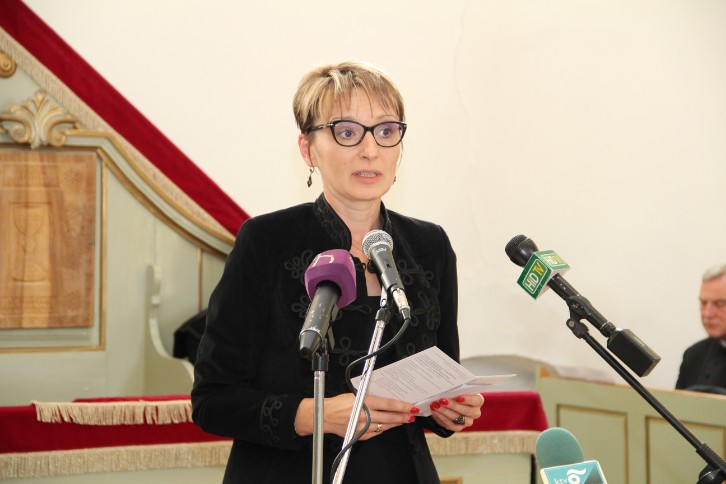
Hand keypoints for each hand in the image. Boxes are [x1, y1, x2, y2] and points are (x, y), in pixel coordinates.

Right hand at [295, 393, 418, 439]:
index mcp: (364, 402)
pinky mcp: (360, 436)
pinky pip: (376, 433)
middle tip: (412, 415)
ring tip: (403, 420)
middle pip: (389, 417)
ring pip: (384, 426)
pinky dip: (383, 429)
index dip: (401, 406)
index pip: (388, 404)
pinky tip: (389, 426)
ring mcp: (362, 427)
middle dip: (403, 416)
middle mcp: (364, 416)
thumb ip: (369, 396)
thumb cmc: (338, 403)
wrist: (324, 416)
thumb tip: (385, 396)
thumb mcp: (355, 394)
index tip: (411, 407)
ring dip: (395, 423)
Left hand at [428, 393, 484, 431]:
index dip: (468, 399)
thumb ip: (456, 388)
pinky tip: (435, 411)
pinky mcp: (459, 427)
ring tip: (435, 405)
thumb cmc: (456, 393)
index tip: (458, 397)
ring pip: (457, 418)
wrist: (452, 405)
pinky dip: (441, 417)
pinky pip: (450, 425)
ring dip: (444, 411)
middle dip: (452, 405)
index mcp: (478, 401)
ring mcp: (468, 421)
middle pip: (466, 410)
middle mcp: (475, 412)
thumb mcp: (458, 389)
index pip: (477, 400)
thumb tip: (446, 386)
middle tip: (441, 400)